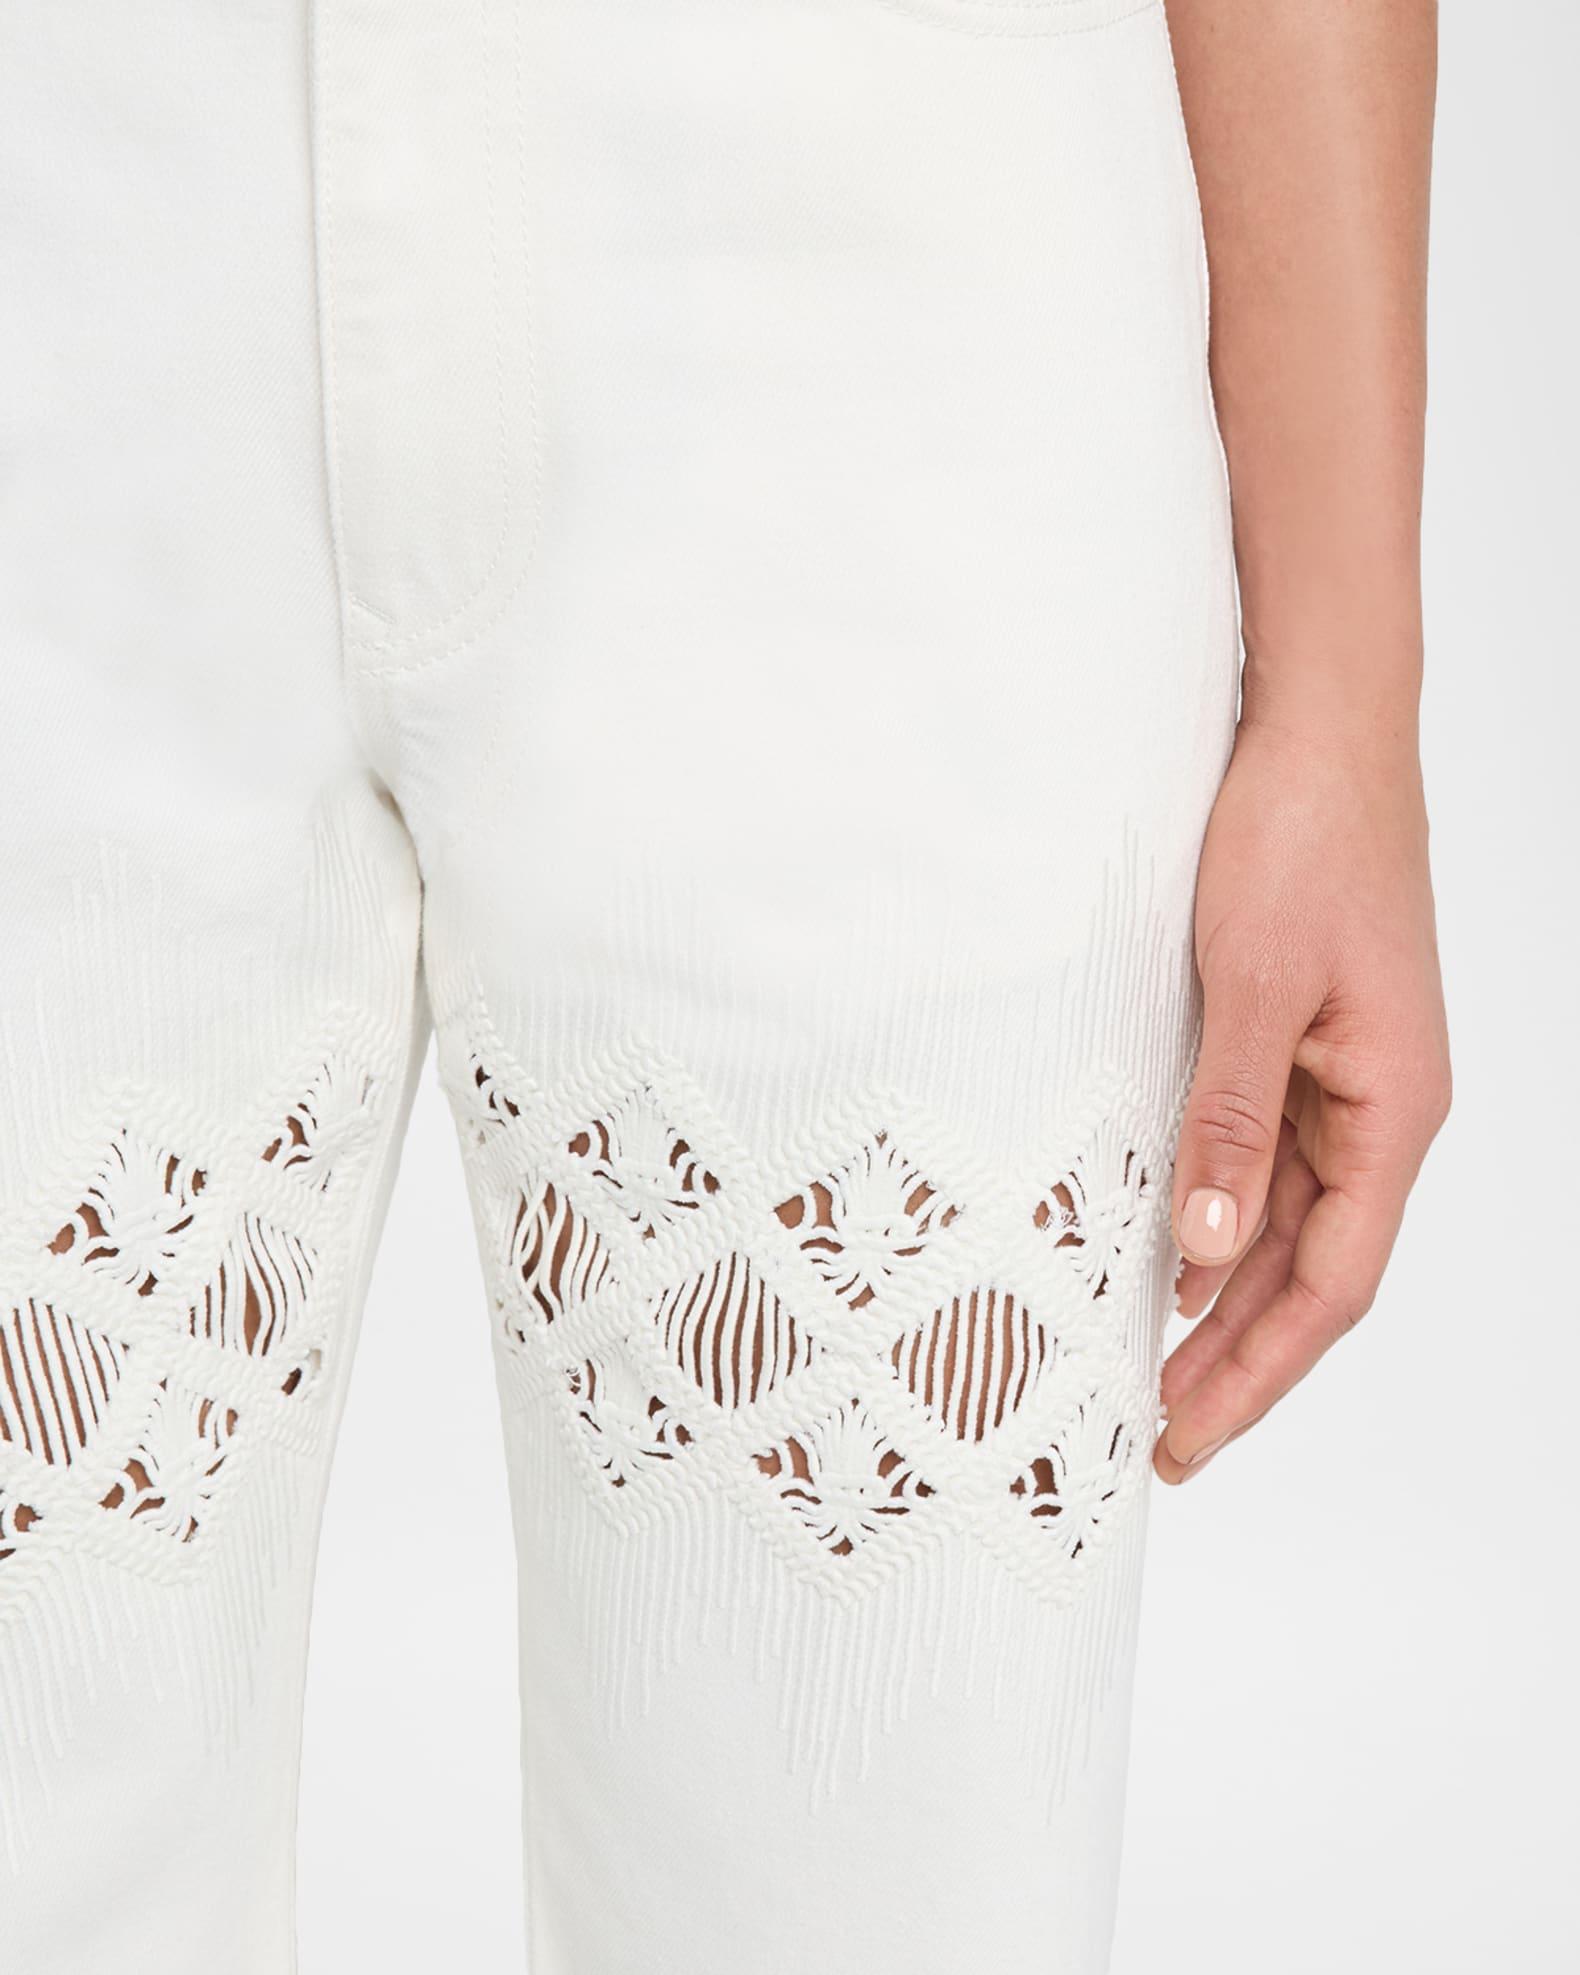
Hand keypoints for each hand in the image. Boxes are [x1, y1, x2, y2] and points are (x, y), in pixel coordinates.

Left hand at [1154, 710, 1450, 1483]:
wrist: (1320, 731)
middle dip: (1236, 1362)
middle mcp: (1379, 1110)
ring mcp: (1341, 1080)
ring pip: (1288, 1226)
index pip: (1332, 1284)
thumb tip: (1207, 1255)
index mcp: (1393, 1110)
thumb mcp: (1251, 988)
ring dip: (1226, 1303)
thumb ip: (1228, 1124)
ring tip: (1152, 1376)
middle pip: (1311, 1271)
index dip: (1260, 1373)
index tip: (1187, 1438)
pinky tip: (1169, 1259)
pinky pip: (1265, 1162)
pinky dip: (1221, 1222)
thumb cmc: (1302, 841)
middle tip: (1156, 1439)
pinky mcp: (1300, 1047)